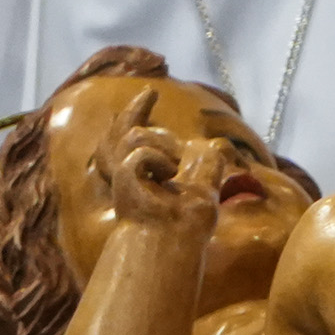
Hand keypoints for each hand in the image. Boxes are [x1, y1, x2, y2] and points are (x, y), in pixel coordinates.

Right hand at [106, 92, 220, 235]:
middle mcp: (127, 177)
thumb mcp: (205, 186)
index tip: (150, 93)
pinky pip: (140, 151)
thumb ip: (208, 165)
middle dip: (132, 112)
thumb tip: (218, 145)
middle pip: (116, 136)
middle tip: (150, 95)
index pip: (127, 139)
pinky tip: (169, 175)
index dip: (134, 114)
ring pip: (135, 135)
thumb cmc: (187, 224)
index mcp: (141, 177)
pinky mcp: (125, 180)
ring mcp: (123, 178)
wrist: (178, 242)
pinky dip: (159, 159)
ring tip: (175, 167)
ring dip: (162, 144)